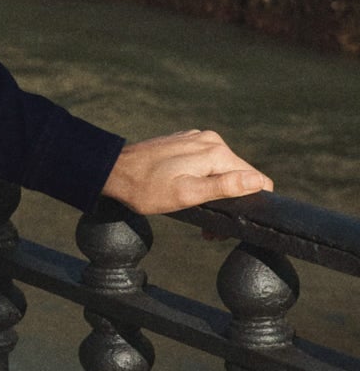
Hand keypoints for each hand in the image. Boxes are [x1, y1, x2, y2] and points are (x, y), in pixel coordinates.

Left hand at [103, 131, 272, 216]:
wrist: (112, 172)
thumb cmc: (146, 189)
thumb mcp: (187, 194)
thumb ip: (224, 187)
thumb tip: (259, 181)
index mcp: (216, 151)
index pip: (255, 178)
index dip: (250, 203)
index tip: (230, 223)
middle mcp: (211, 140)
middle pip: (238, 175)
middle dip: (231, 202)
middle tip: (209, 232)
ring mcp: (197, 139)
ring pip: (222, 170)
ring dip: (216, 194)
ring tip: (197, 215)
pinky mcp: (186, 142)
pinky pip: (206, 163)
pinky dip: (203, 181)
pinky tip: (188, 195)